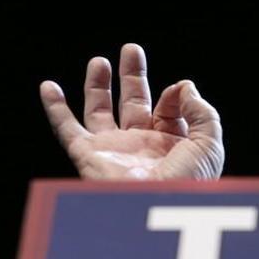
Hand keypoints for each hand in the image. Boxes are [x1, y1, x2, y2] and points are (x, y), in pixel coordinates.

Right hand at [39, 44, 223, 179]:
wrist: (158, 208)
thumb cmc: (189, 182)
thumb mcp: (209, 143)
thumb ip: (202, 111)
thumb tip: (184, 86)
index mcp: (171, 145)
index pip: (168, 110)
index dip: (174, 96)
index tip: (177, 90)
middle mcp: (141, 146)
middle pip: (134, 103)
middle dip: (132, 76)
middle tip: (131, 49)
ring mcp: (114, 150)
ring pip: (100, 112)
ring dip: (98, 86)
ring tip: (99, 62)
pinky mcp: (89, 155)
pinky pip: (66, 129)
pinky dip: (55, 109)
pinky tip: (48, 86)